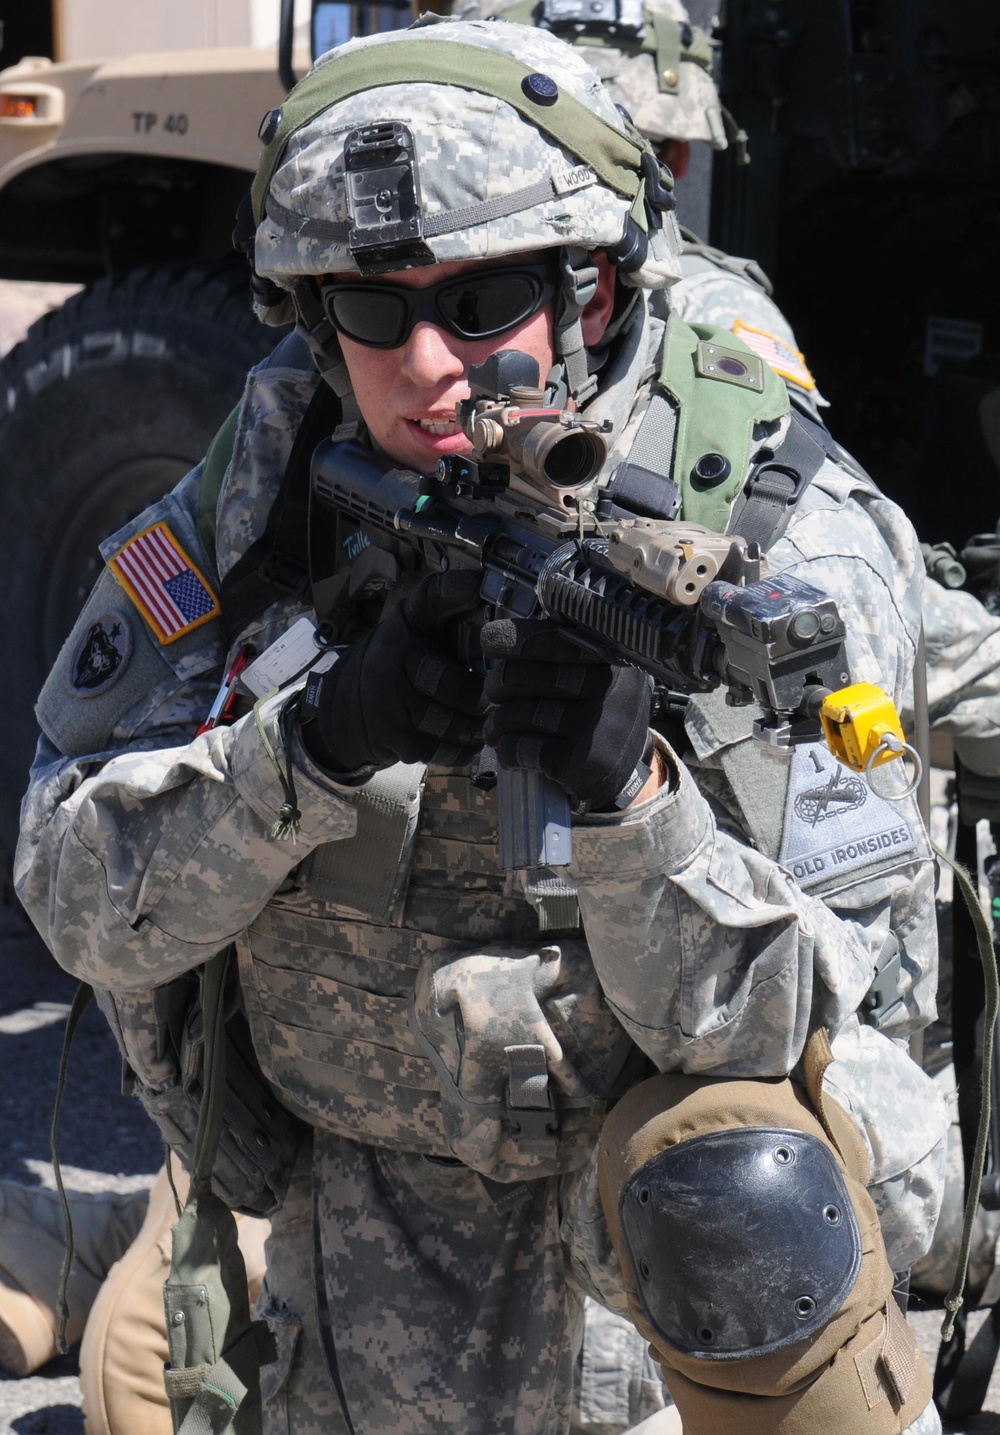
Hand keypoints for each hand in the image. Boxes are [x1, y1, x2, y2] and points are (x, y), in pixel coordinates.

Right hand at [301, 571, 486, 774]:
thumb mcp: (417, 632)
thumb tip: (495, 599)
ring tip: (485, 723)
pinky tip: (468, 742)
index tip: (479, 586)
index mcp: (407, 621)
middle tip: (496, 703)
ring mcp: (389, 696)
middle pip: (459, 686)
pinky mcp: (391, 735)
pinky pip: (441, 748)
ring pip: (453, 721)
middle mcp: (393, 653)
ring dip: (476, 727)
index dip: (456, 589)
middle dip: (483, 700)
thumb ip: (453, 618)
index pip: (432, 597)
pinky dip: (461, 749)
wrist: (342, 709)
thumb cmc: (399, 667)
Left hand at [481, 618, 652, 808]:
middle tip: (494, 693)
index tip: (491, 642)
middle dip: (497, 684)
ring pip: (517, 714)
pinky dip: (507, 750)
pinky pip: (521, 748)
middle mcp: (606, 686)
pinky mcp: (580, 762)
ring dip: (497, 722)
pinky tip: (509, 752)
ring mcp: (595, 725)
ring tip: (495, 728)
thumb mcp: (598, 672)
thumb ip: (564, 648)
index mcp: (607, 656)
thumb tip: (504, 632)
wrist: (626, 772)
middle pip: (522, 676)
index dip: (511, 640)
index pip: (547, 639)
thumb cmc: (598, 712)